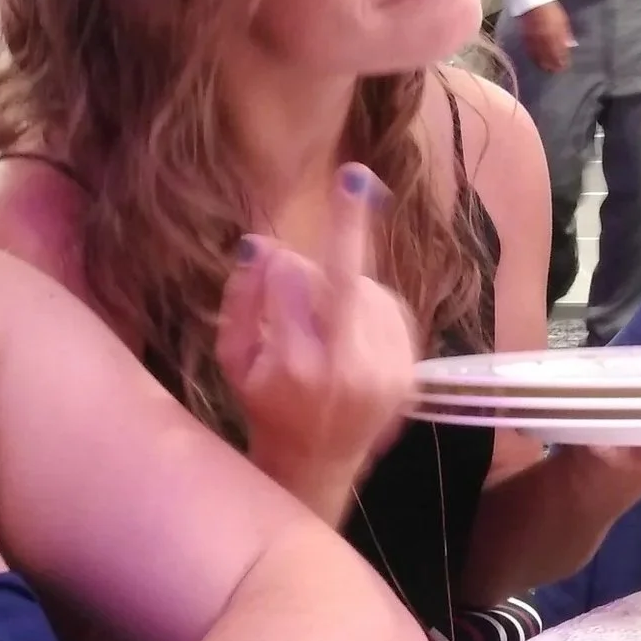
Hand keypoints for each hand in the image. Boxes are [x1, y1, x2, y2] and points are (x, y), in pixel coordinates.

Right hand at [215, 165, 418, 511]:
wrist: (316, 462)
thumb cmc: (264, 404)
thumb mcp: (233, 358)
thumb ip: (241, 299)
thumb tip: (261, 244)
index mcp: (292, 366)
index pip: (295, 281)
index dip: (292, 252)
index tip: (352, 177)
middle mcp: (343, 369)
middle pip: (341, 276)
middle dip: (336, 242)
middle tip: (354, 185)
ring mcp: (383, 373)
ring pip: (366, 287)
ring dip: (344, 283)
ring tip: (324, 316)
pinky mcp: (407, 372)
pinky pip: (390, 307)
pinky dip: (369, 303)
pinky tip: (351, 326)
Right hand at [516, 1, 574, 73]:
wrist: (532, 1)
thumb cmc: (551, 10)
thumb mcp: (562, 21)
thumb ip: (565, 34)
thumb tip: (569, 45)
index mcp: (556, 34)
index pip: (560, 51)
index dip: (562, 60)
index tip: (564, 66)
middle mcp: (545, 38)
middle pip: (549, 56)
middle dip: (553, 64)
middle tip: (555, 71)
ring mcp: (534, 39)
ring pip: (539, 55)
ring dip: (543, 63)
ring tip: (546, 68)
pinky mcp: (526, 38)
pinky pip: (530, 51)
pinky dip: (534, 57)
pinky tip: (536, 60)